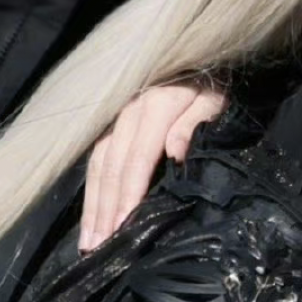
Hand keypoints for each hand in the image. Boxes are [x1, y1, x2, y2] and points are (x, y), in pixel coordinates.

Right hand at [79, 82, 225, 251]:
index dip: (129, 193)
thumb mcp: (214, 99)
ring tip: (88, 242)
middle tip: (97, 247)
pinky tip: (90, 216)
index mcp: (155, 106)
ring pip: (98, 166)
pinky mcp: (113, 125)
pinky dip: (92, 190)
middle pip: (111, 167)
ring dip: (92, 206)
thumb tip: (174, 154)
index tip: (123, 225)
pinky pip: (96, 160)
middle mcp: (129, 112)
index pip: (137, 158)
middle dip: (104, 209)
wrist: (199, 55)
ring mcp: (117, 119)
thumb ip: (193, 124)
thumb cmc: (213, 84)